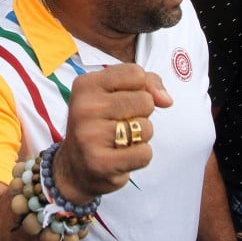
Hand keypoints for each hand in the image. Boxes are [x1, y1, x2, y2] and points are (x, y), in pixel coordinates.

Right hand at [51, 64, 171, 202]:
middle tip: (120, 123)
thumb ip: (146, 83)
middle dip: (142, 114)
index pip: (135, 73)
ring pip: (146, 128)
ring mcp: (90, 135)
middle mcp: (84, 107)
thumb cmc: (101, 124)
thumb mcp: (114, 94)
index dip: (141, 88)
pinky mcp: (100, 162)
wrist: (75, 167)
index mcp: (86, 84)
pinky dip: (140, 156)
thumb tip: (166, 100)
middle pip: (145, 100)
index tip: (125, 99)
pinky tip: (121, 156)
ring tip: (120, 140)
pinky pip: (144, 153)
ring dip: (141, 137)